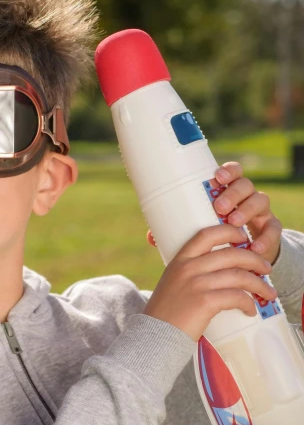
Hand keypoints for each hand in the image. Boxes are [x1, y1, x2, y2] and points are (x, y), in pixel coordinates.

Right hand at [143, 224, 276, 342]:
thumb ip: (190, 273)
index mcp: (180, 260)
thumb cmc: (165, 314)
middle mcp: (188, 268)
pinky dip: (248, 303)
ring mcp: (196, 284)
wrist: (154, 336)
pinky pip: (236, 296)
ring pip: (238, 275)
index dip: (229, 232)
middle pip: (231, 254)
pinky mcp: (204, 301)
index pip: (207, 234)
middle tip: (266, 268)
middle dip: (254, 259)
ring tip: (267, 292)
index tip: (243, 237)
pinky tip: (250, 310)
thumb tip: (220, 272)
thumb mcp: (172, 283)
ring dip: (258, 284)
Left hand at [146, 161, 282, 265]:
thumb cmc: (217, 236)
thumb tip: (150, 237)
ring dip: (247, 210)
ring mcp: (260, 212)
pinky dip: (265, 237)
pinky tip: (254, 246)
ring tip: (233, 222)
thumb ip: (179, 230)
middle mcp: (246, 198)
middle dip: (232, 192)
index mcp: (228, 192)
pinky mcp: (270, 229)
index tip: (216, 177)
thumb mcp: (200, 230)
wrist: (244, 254)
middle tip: (219, 206)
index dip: (227, 171)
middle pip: (245, 184)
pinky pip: (273, 228)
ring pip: (260, 200)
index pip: (232, 172)